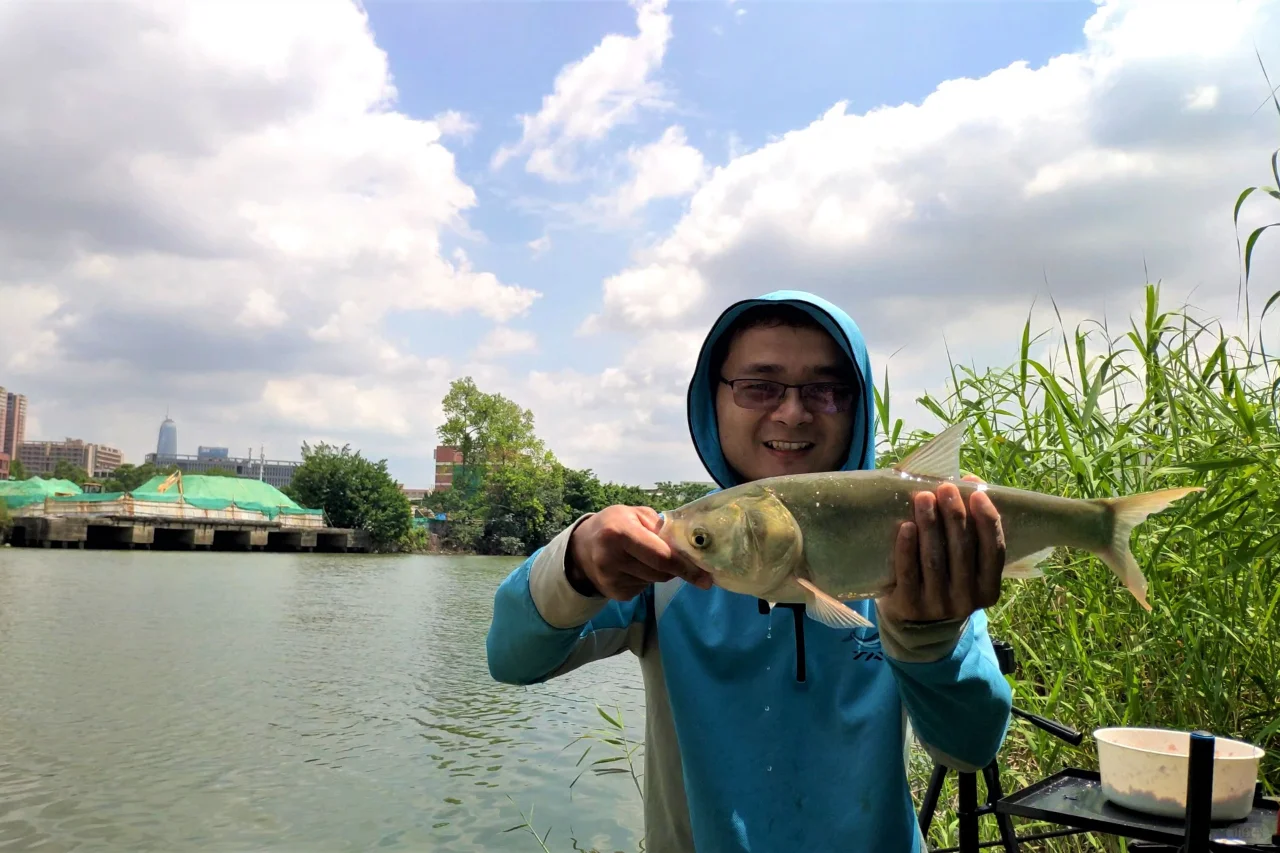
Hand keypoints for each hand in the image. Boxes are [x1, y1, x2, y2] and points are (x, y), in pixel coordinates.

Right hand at [566, 505, 713, 600]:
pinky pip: (644, 588)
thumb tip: (691, 547)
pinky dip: (646, 578)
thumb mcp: (636, 514)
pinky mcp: (614, 594)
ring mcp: (611, 580)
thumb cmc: (615, 524)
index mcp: (620, 533)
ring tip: (642, 556)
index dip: (686, 568)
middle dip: (674, 566)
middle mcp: (612, 558)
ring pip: (655, 581)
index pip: (662, 557)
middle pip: (662, 573)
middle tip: (672, 556)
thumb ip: (662, 528)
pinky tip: (632, 567)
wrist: (581, 546)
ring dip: (658, 571)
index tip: (706, 579)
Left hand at [876, 476, 1005, 623]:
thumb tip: (970, 480)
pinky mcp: (909, 605)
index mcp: (988, 589)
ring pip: (935, 559)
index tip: (977, 494)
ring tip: (923, 498)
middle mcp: (966, 600)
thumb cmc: (946, 580)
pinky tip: (906, 526)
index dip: (987, 521)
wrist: (917, 624)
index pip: (993, 552)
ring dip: (930, 525)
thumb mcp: (966, 566)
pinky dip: (907, 548)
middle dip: (954, 516)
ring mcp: (937, 604)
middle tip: (945, 488)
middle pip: (962, 551)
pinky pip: (908, 572)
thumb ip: (971, 529)